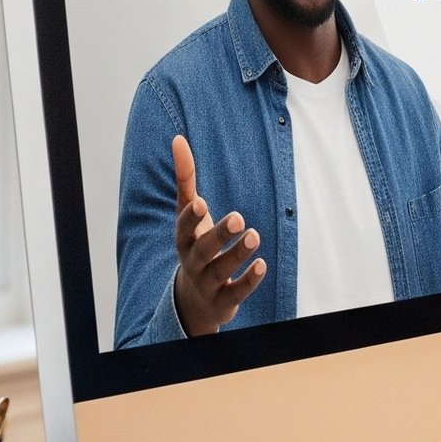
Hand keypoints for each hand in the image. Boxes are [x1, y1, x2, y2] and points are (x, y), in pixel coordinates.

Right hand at [170, 134, 266, 336]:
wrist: (194, 302)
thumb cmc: (195, 245)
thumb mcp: (189, 215)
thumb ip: (185, 179)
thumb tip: (178, 139)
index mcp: (185, 240)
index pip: (183, 228)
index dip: (191, 217)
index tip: (201, 202)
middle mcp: (194, 262)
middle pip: (202, 250)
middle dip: (219, 234)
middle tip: (239, 218)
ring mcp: (208, 283)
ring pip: (221, 270)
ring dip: (238, 254)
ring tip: (255, 235)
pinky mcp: (224, 300)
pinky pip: (236, 292)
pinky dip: (249, 280)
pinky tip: (262, 264)